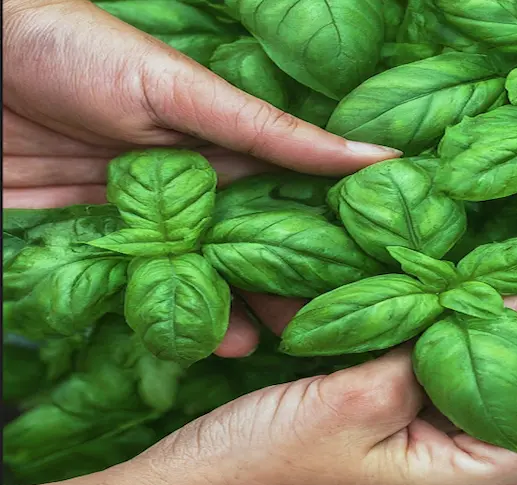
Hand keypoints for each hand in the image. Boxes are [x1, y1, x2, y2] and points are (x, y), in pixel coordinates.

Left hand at [2, 0, 399, 357]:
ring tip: (275, 338)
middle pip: (252, 248)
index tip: (376, 267)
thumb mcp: (183, 88)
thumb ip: (270, 131)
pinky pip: (139, 292)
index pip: (292, 198)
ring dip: (238, 310)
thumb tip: (375, 155)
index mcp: (221, 149)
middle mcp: (192, 193)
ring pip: (204, 280)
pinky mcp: (92, 250)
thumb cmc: (79, 51)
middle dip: (292, 286)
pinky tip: (205, 340)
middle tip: (332, 321)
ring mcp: (145, 227)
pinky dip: (171, 317)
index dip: (333, 233)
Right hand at [7, 277, 516, 484]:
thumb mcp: (350, 398)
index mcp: (481, 477)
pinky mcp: (435, 454)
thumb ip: (435, 352)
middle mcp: (485, 482)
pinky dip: (513, 358)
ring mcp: (462, 471)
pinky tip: (489, 319)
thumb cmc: (262, 464)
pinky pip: (502, 405)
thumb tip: (504, 306)